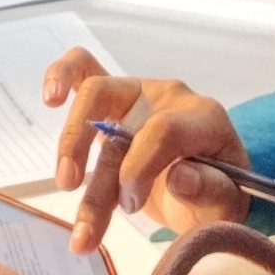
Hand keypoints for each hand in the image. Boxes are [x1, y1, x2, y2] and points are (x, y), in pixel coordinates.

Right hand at [40, 48, 249, 253]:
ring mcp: (138, 95)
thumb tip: (180, 177)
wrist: (206, 192)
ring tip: (65, 186)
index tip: (130, 205)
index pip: (163, 129)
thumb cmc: (215, 196)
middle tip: (77, 190)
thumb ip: (210, 191)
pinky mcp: (115, 101)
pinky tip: (49, 97)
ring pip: (92, 97)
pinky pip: (84, 69)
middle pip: (115, 99)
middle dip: (89, 146)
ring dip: (70, 144)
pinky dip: (61, 75)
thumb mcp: (225, 205)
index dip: (139, 166)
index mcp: (204, 118)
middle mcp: (168, 98)